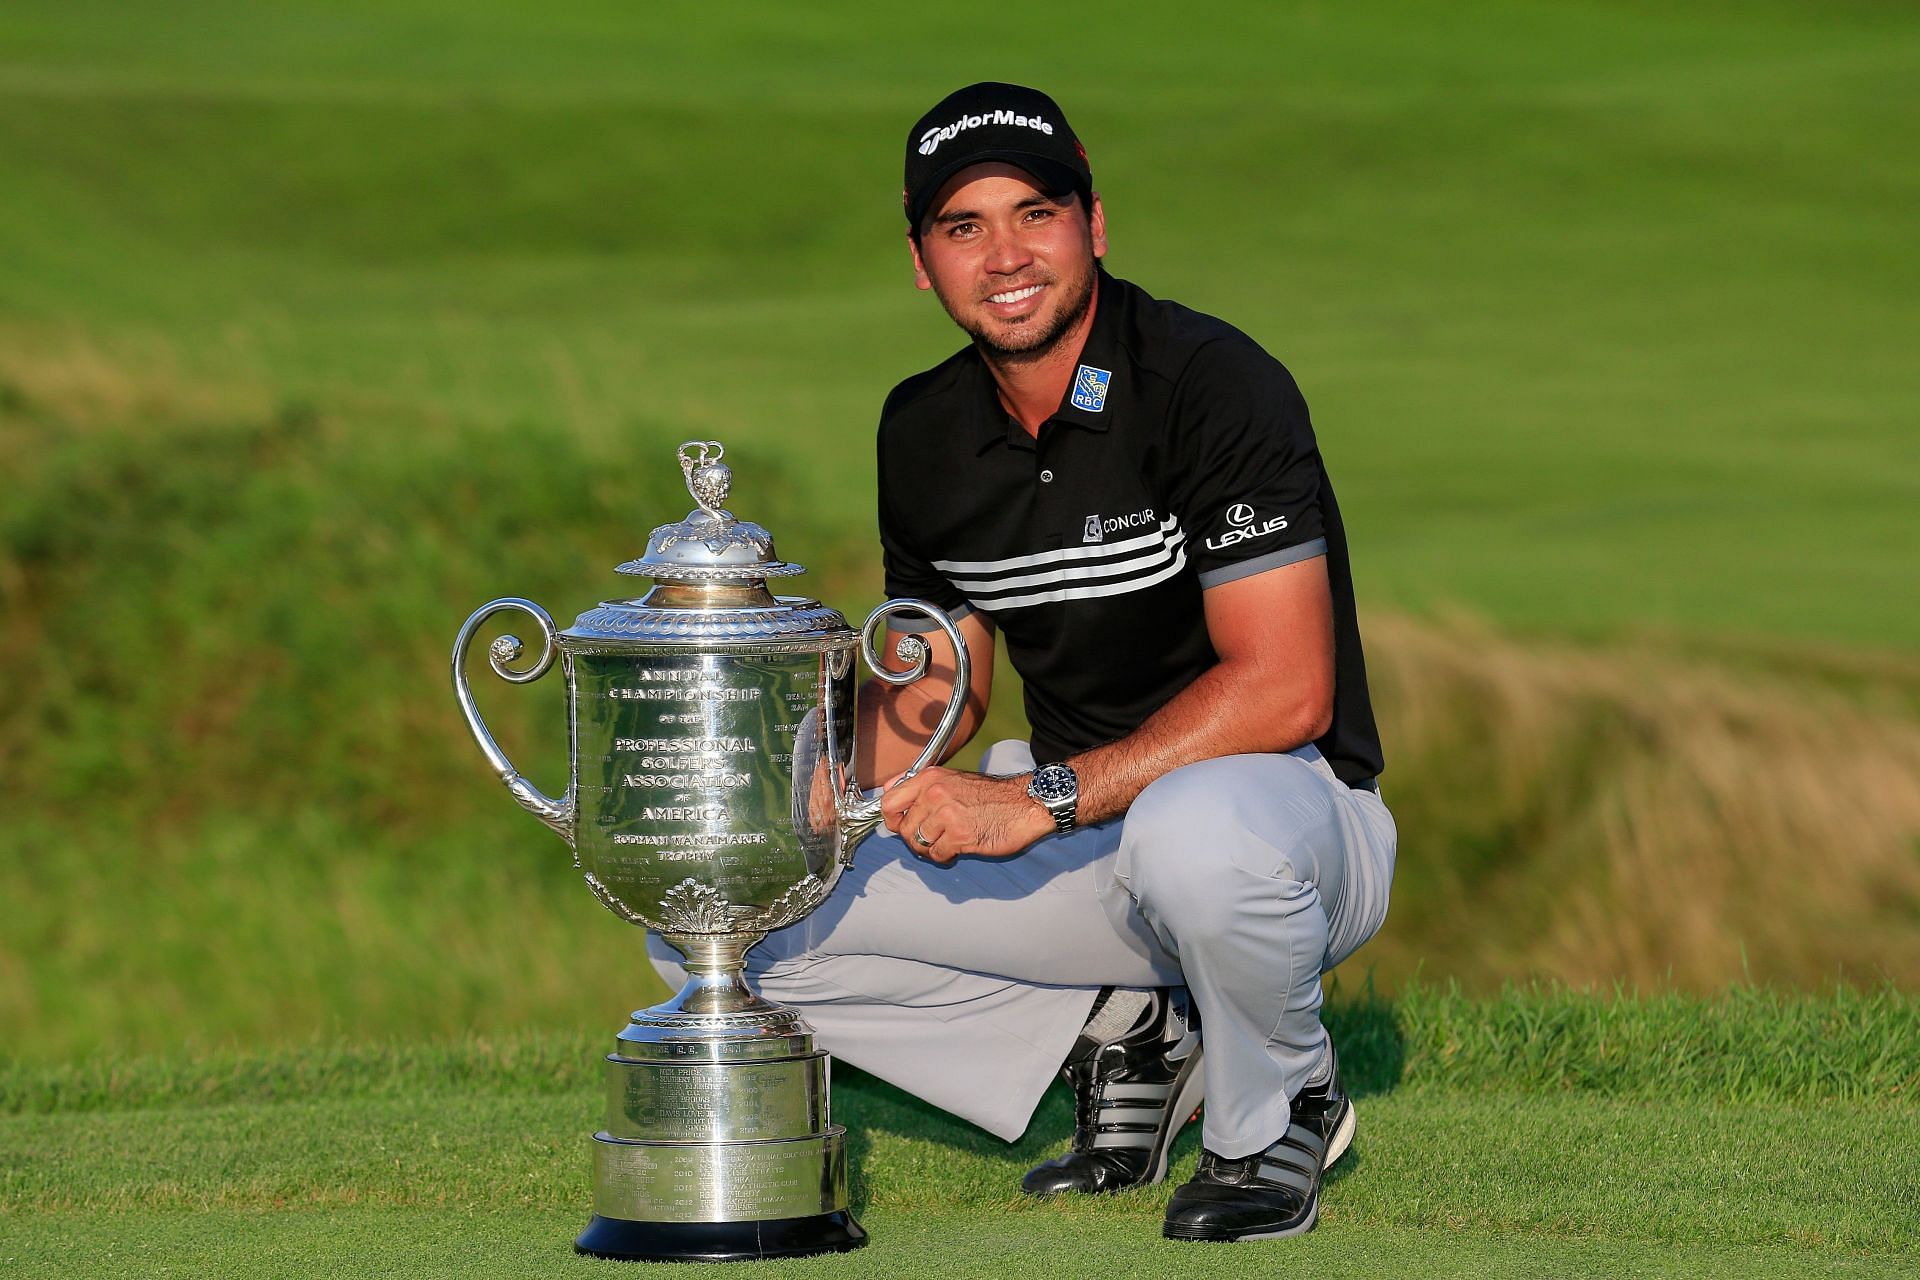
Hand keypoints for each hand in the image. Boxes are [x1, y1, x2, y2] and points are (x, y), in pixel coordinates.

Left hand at [880, 766, 1053, 863]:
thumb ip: (921, 786)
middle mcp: (935, 794)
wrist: (1025, 803)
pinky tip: (958, 848)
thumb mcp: (952, 778)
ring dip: (930, 849)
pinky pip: (936, 854)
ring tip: (946, 843)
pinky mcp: (960, 836)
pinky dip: (945, 856)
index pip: (889, 801)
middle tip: (932, 838)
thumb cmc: (991, 794)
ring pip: (918, 843)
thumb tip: (890, 792)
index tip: (900, 825)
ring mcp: (947, 815)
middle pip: (903, 828)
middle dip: (915, 838)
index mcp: (930, 778)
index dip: (891, 819)